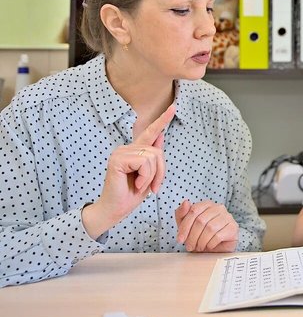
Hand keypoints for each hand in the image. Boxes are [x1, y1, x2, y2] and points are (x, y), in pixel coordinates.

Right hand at [83, 104, 175, 237]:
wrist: (115, 209)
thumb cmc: (131, 194)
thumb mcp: (149, 175)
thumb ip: (154, 157)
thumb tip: (161, 135)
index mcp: (134, 151)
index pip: (150, 132)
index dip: (162, 120)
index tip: (173, 107)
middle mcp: (126, 148)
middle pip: (158, 151)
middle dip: (160, 172)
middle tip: (152, 187)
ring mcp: (120, 152)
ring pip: (153, 157)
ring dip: (152, 177)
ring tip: (140, 185)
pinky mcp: (117, 159)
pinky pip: (144, 163)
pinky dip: (145, 177)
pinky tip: (135, 184)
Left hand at [175, 200, 238, 251]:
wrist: (216, 249)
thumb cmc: (200, 235)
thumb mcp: (186, 225)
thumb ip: (181, 213)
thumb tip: (185, 202)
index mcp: (207, 204)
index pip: (193, 210)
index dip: (185, 226)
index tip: (180, 239)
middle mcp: (219, 208)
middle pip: (201, 220)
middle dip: (192, 236)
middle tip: (190, 246)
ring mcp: (228, 217)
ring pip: (210, 228)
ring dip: (201, 241)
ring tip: (199, 247)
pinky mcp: (233, 228)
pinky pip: (218, 236)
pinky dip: (210, 244)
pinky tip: (209, 246)